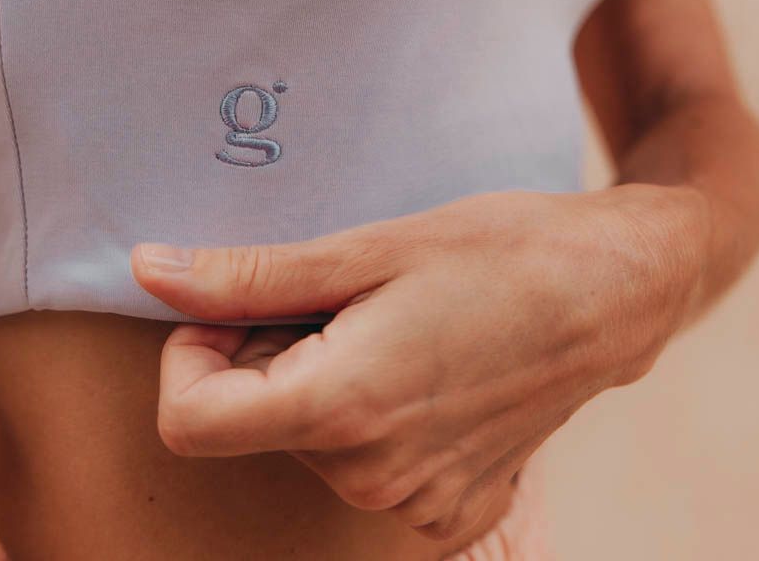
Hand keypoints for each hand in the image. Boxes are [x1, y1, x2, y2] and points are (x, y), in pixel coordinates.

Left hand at [131, 184, 703, 542]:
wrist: (609, 291)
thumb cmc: (496, 251)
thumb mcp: (366, 248)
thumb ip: (248, 275)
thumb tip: (149, 271)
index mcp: (341, 408)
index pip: (190, 419)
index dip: (190, 352)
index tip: (236, 305)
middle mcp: (371, 477)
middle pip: (254, 420)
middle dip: (268, 352)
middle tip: (341, 295)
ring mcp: (415, 504)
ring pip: (307, 440)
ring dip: (321, 378)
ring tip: (391, 322)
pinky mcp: (451, 510)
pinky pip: (364, 467)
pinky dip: (368, 414)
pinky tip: (422, 365)